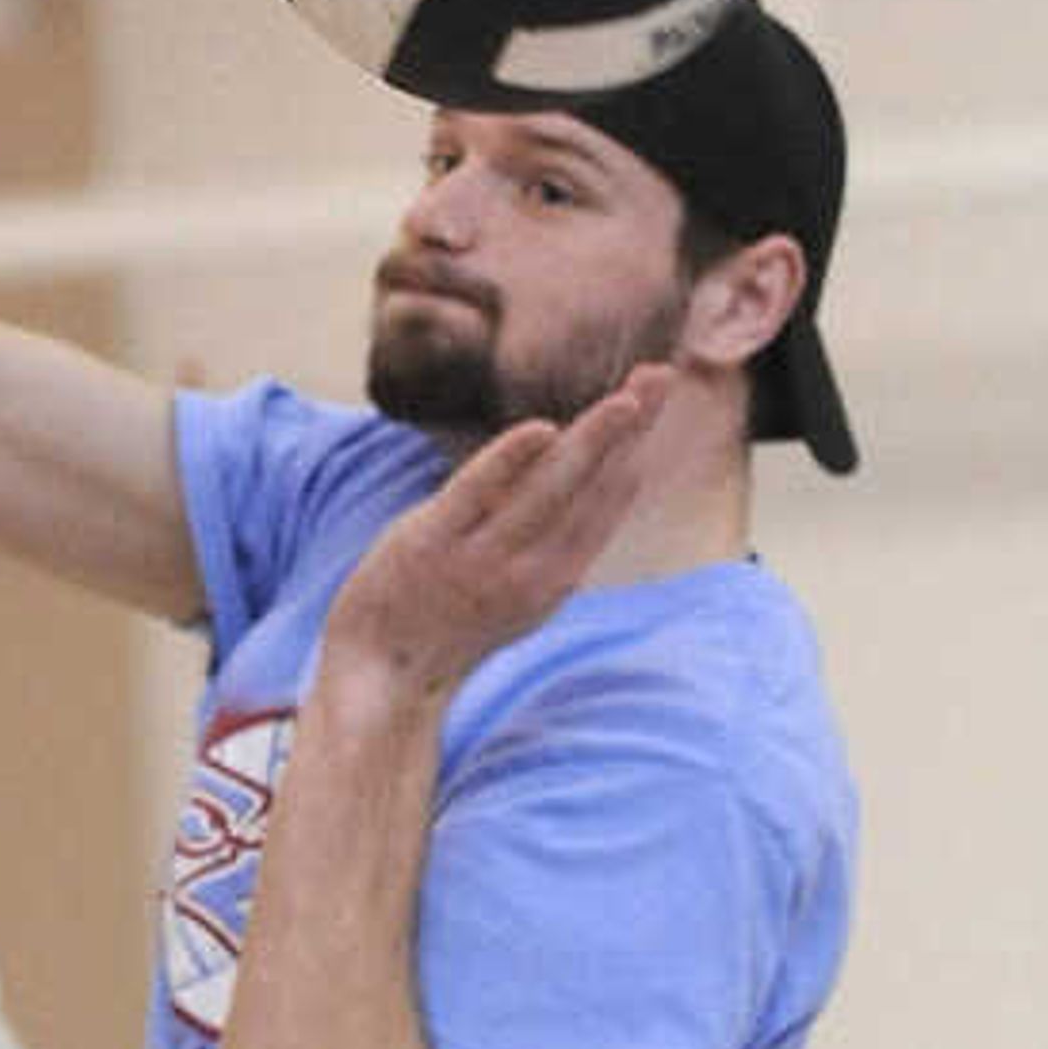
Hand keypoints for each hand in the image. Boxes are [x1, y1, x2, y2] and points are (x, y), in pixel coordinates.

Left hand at [322, 372, 670, 701]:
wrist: (384, 671)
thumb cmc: (457, 618)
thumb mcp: (521, 585)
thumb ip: (553, 533)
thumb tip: (590, 469)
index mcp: (556, 578)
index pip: (606, 502)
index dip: (635, 446)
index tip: (656, 395)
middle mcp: (529, 571)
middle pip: (589, 487)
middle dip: (628, 432)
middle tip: (662, 377)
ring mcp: (480, 557)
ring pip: (546, 488)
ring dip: (590, 440)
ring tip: (626, 399)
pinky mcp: (429, 542)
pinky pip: (474, 494)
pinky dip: (508, 462)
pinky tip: (540, 431)